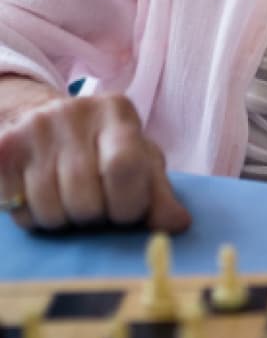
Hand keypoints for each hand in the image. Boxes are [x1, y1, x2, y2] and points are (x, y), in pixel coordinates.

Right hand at [0, 91, 190, 232]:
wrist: (50, 121)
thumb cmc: (105, 149)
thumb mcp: (138, 161)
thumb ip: (159, 194)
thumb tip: (179, 225)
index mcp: (117, 112)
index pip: (124, 167)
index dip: (128, 205)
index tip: (127, 212)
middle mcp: (74, 112)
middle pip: (84, 198)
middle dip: (95, 217)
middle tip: (96, 205)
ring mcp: (35, 129)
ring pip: (50, 211)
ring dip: (64, 221)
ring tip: (71, 201)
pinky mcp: (4, 150)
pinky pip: (21, 213)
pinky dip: (34, 219)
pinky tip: (43, 197)